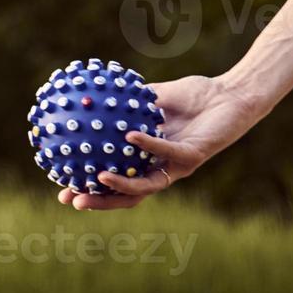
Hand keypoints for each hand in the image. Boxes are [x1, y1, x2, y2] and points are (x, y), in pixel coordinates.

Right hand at [57, 75, 267, 210]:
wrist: (231, 94)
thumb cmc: (195, 95)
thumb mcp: (153, 96)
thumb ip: (126, 100)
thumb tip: (91, 91)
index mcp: (148, 160)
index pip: (114, 182)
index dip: (89, 189)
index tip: (61, 187)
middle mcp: (161, 170)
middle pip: (125, 196)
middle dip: (98, 201)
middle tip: (71, 200)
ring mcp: (177, 167)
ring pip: (146, 187)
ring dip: (121, 187)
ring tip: (98, 179)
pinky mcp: (194, 156)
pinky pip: (166, 153)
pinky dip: (147, 146)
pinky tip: (129, 137)